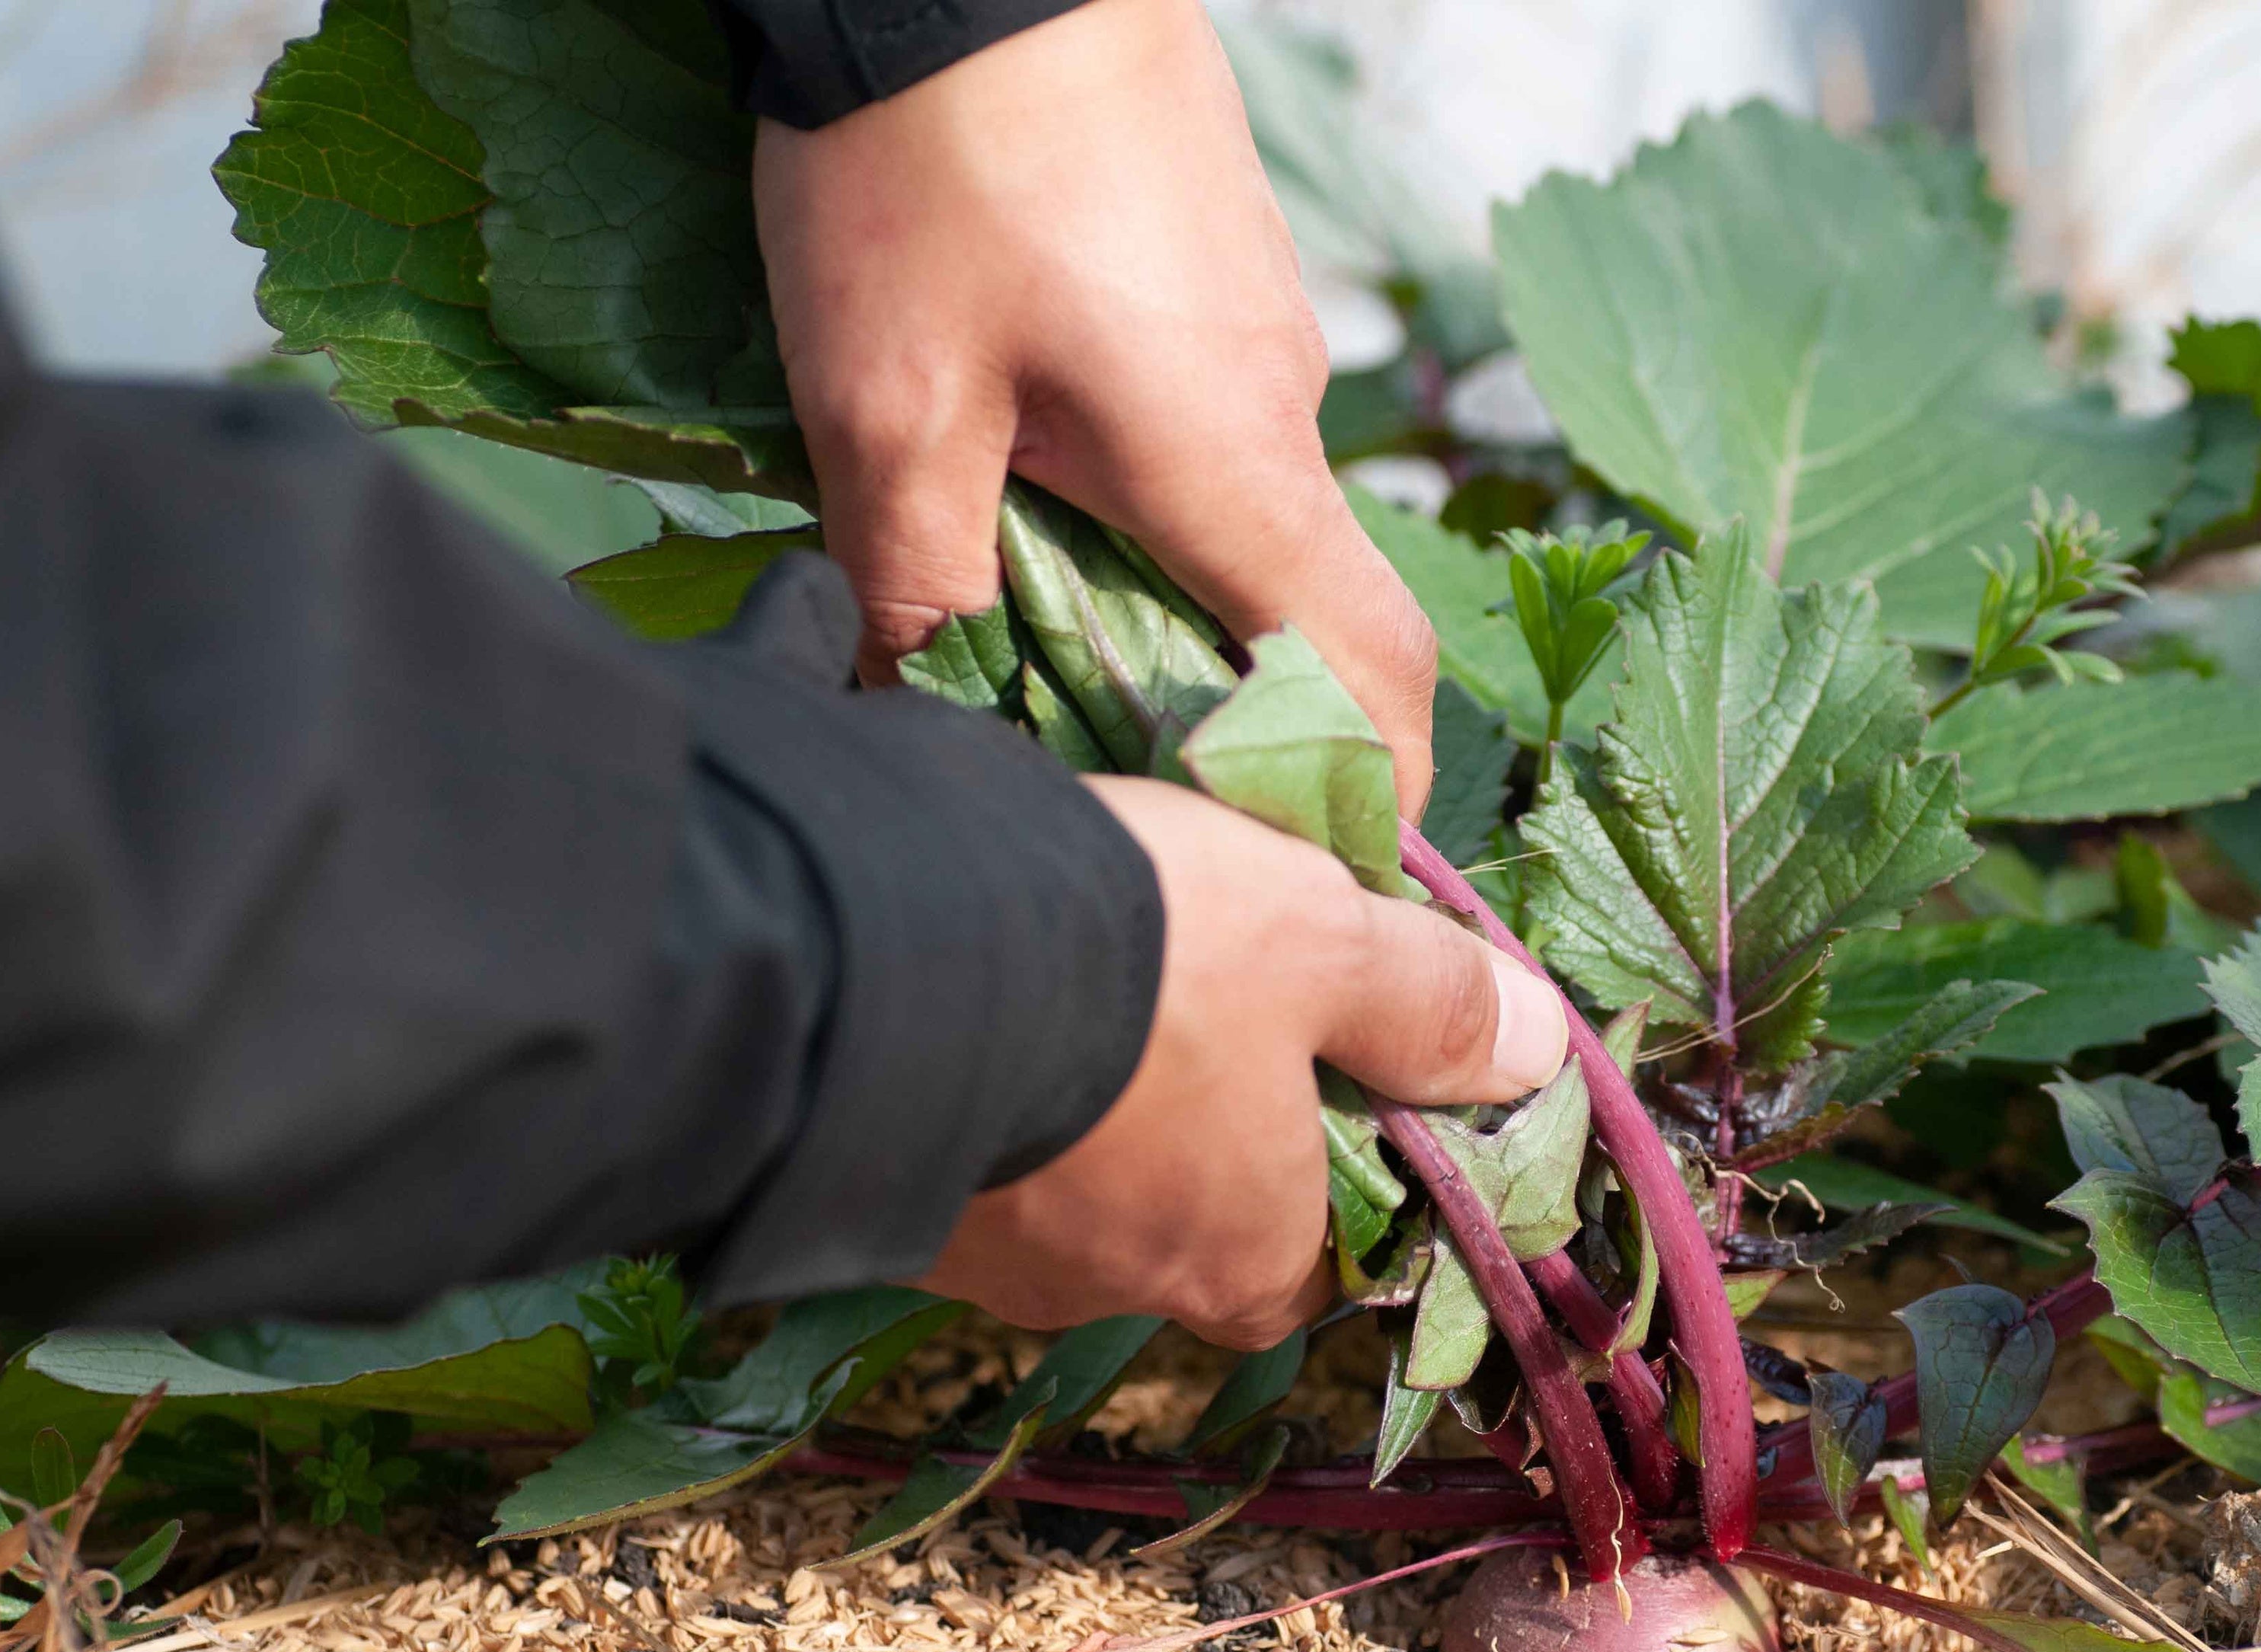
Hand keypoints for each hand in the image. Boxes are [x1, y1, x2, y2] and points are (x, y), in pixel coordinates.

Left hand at [751, 0, 1438, 810]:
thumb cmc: (930, 165)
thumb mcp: (887, 401)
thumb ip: (913, 584)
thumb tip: (920, 710)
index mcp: (1236, 467)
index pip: (1373, 675)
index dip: (1367, 799)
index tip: (1317, 878)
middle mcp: (1282, 406)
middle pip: (1304, 612)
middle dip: (1229, 716)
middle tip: (1110, 778)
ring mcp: (1256, 329)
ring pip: (1241, 516)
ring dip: (1162, 594)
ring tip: (1026, 628)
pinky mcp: (1208, 272)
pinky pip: (1204, 426)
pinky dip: (1143, 495)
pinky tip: (1025, 480)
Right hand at [920, 779, 1567, 1348]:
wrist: (875, 965)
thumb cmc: (1149, 963)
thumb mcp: (1324, 938)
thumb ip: (1428, 1000)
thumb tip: (1534, 1050)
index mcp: (1246, 1258)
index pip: (1320, 1267)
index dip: (1335, 1183)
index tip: (1323, 1085)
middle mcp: (1116, 1290)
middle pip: (1188, 1229)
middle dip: (1193, 1139)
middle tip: (1187, 1010)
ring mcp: (982, 1262)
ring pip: (1065, 1191)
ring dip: (1078, 1111)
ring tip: (1068, 985)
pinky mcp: (877, 1210)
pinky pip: (956, 1158)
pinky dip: (977, 1092)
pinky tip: (969, 1001)